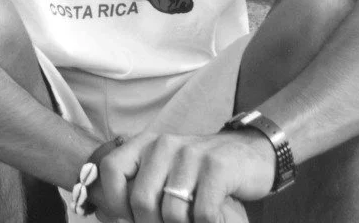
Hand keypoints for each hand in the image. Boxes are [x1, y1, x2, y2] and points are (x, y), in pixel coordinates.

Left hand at [96, 131, 271, 222]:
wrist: (248, 153)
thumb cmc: (198, 173)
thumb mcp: (164, 172)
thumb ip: (139, 188)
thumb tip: (112, 218)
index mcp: (145, 143)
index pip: (110, 169)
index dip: (115, 201)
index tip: (130, 218)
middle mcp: (164, 143)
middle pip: (141, 200)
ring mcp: (191, 153)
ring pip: (172, 213)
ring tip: (192, 220)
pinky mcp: (217, 167)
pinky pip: (202, 213)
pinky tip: (211, 218)